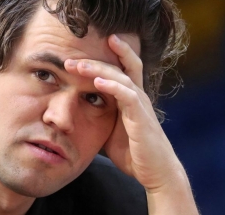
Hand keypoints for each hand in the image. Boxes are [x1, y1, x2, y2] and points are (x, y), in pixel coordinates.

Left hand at [65, 34, 197, 213]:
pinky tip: (97, 82)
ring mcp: (141, 105)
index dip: (105, 56)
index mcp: (130, 97)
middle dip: (96, 59)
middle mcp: (138, 96)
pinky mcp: (142, 117)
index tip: (79, 51)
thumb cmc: (133, 152)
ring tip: (78, 65)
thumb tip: (73, 115)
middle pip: (121, 66)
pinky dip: (112, 86)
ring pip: (121, 77)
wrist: (155, 172)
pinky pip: (128, 96)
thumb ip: (98, 117)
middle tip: (70, 58)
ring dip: (99, 69)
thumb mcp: (109, 130)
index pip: (121, 68)